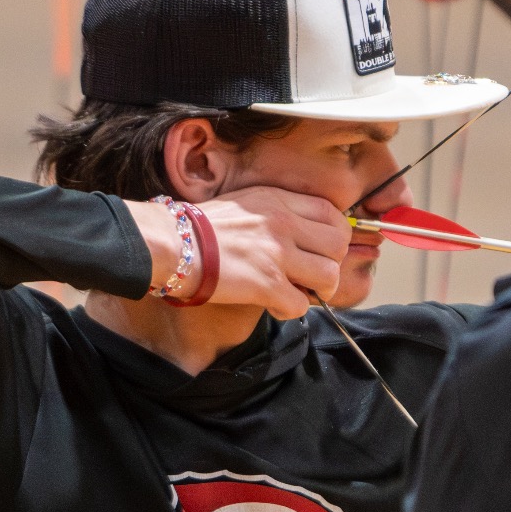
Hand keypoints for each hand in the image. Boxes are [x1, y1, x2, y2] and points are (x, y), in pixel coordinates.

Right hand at [194, 186, 352, 317]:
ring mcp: (277, 253)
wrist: (170, 244)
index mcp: (278, 200)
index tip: (318, 249)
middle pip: (340, 245)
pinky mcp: (266, 284)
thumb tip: (301, 235)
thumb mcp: (245, 204)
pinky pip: (301, 305)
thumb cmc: (199, 228)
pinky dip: (289, 310)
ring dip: (316, 290)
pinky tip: (273, 305)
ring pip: (330, 276)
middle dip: (329, 263)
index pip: (333, 214)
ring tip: (294, 291)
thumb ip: (276, 213)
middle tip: (308, 274)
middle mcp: (283, 223)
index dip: (333, 236)